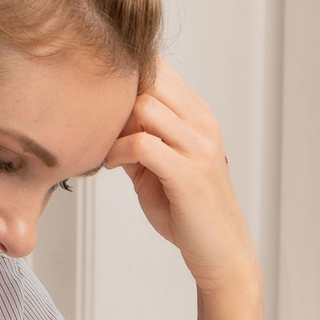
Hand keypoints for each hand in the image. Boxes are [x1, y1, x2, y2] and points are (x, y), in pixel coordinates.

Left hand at [102, 60, 271, 319]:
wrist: (221, 251)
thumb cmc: (189, 212)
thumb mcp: (159, 168)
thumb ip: (136, 140)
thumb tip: (101, 123)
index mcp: (197, 115)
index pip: (158, 67)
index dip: (124, 76)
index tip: (99, 99)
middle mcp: (202, 123)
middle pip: (149, 78)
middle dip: (115, 99)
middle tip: (97, 126)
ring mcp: (198, 146)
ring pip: (145, 106)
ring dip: (115, 126)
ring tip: (106, 148)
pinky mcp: (188, 173)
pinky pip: (142, 144)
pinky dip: (117, 152)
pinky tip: (111, 166)